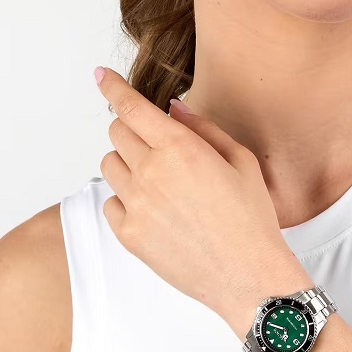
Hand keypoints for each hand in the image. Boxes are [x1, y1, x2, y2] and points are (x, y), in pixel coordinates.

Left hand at [94, 66, 304, 327]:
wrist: (247, 276)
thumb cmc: (251, 217)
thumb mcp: (240, 160)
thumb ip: (202, 128)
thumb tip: (173, 108)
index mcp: (180, 148)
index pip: (132, 107)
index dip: (112, 87)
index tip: (100, 76)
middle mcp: (151, 173)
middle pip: (117, 132)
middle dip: (133, 128)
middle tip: (159, 143)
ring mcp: (136, 205)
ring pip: (110, 165)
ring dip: (128, 162)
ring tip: (161, 180)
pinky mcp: (128, 234)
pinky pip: (111, 202)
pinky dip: (127, 198)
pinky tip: (158, 209)